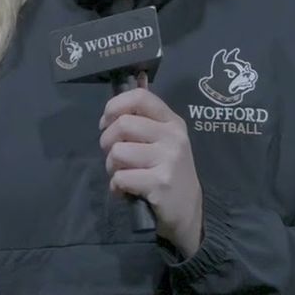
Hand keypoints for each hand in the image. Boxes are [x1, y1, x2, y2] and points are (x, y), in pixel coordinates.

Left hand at [99, 76, 202, 256]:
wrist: (188, 211)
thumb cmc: (169, 171)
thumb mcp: (165, 140)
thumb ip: (146, 118)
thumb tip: (131, 83)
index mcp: (172, 122)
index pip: (140, 97)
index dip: (114, 106)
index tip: (106, 122)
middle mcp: (173, 136)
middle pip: (122, 125)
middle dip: (107, 142)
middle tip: (114, 156)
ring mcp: (168, 160)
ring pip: (117, 153)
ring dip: (111, 167)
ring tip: (123, 175)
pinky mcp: (160, 183)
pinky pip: (120, 178)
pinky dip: (116, 187)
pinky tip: (127, 190)